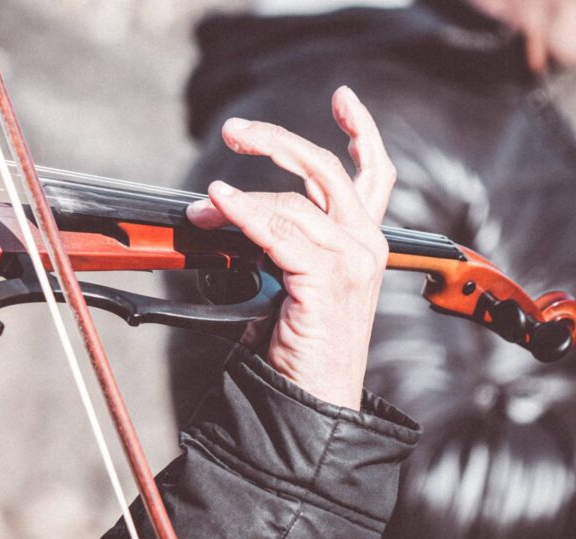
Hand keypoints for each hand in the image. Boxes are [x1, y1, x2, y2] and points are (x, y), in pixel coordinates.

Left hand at [186, 86, 394, 409]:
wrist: (312, 401)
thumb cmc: (298, 348)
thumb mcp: (289, 280)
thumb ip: (277, 240)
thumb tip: (223, 206)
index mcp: (363, 244)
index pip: (372, 175)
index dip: (361, 131)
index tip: (343, 100)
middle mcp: (366, 246)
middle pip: (326, 169)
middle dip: (278, 142)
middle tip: (235, 132)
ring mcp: (353, 262)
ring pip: (292, 203)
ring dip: (239, 200)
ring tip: (203, 210)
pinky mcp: (329, 279)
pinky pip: (278, 232)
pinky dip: (243, 214)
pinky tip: (219, 206)